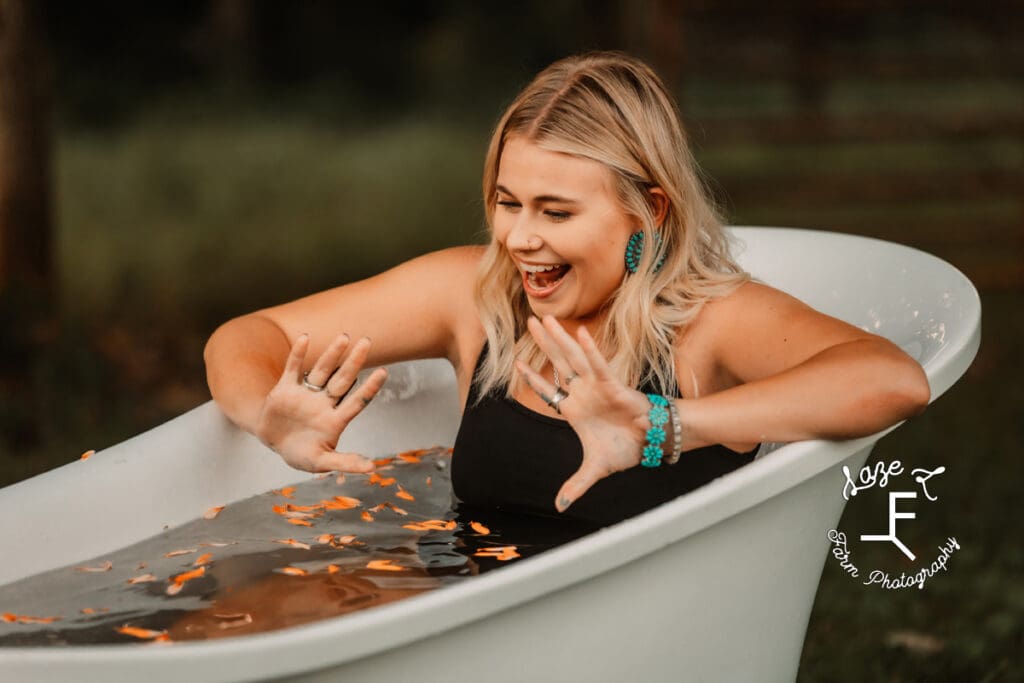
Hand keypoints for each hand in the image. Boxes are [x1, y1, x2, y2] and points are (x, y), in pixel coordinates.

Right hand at [255, 332, 387, 472]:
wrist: (273, 444)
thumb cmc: (301, 454)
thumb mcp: (322, 462)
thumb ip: (345, 462)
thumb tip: (372, 468)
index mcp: (335, 419)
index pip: (357, 400)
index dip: (369, 387)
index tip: (384, 372)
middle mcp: (324, 402)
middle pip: (343, 379)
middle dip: (354, 362)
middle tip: (367, 341)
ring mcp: (306, 394)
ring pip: (322, 370)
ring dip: (332, 354)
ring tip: (344, 337)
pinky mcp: (285, 389)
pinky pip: (293, 369)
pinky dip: (298, 354)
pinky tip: (305, 338)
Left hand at [515, 315, 650, 512]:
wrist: (652, 445)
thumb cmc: (626, 449)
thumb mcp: (594, 469)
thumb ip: (576, 484)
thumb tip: (560, 506)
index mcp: (573, 409)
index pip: (547, 389)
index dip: (532, 377)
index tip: (516, 362)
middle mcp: (582, 392)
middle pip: (558, 362)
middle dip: (543, 342)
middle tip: (529, 320)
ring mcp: (596, 386)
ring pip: (573, 357)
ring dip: (558, 338)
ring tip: (544, 318)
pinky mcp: (613, 385)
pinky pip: (599, 365)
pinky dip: (590, 349)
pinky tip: (579, 331)